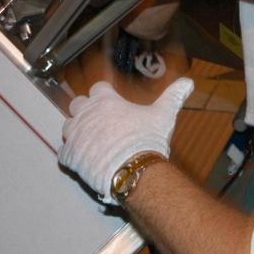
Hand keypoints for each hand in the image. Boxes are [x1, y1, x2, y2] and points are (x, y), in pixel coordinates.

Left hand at [60, 78, 193, 203]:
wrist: (134, 170)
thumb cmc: (147, 140)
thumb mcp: (164, 115)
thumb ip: (173, 96)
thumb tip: (188, 83)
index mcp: (105, 100)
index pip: (98, 88)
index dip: (104, 95)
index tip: (110, 103)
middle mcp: (86, 113)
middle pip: (77, 104)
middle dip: (86, 111)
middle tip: (99, 124)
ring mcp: (75, 134)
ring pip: (68, 127)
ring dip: (76, 132)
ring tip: (91, 143)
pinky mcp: (70, 155)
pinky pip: (64, 153)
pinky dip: (72, 156)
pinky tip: (83, 161)